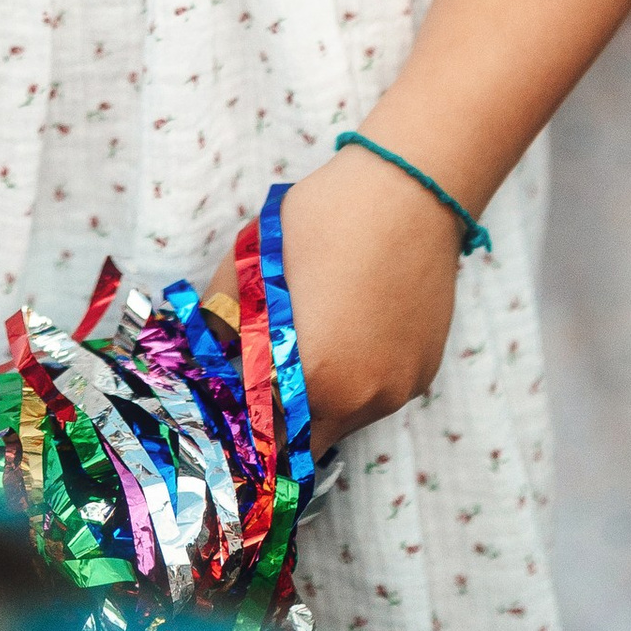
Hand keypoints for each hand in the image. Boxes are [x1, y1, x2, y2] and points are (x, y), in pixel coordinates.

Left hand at [209, 148, 463, 450]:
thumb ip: (221, 314)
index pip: (263, 436)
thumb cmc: (324, 218)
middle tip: (263, 375)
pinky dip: (358, 379)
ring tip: (312, 340)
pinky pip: (379, 394)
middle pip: (305, 439)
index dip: (242, 423)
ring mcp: (398, 389)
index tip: (230, 405)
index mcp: (312, 378)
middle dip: (279, 418)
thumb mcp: (252, 259)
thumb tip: (206, 350)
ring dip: (321, 399)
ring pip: (345, 419)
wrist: (409, 191)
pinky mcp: (424, 372)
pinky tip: (350, 330)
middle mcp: (360, 399)